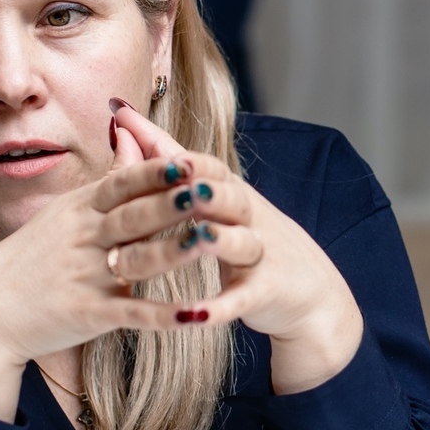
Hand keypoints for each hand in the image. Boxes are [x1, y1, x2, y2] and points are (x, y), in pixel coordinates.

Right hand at [0, 136, 238, 418]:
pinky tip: (196, 316)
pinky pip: (131, 313)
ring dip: (176, 251)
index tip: (190, 160)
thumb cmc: (36, 256)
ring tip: (212, 241)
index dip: (156, 173)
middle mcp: (85, 238)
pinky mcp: (89, 314)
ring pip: (138, 261)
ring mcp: (87, 276)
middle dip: (172, 203)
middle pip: (135, 216)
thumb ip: (108, 178)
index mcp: (81, 209)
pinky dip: (165, 316)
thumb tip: (132, 133)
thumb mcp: (68, 209)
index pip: (122, 184)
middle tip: (210, 192)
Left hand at [110, 102, 363, 392]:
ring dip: (215, 242)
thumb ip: (165, 156)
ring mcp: (262, 254)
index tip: (138, 146)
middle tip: (168, 189)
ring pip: (240, 243)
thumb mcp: (212, 195)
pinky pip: (242, 299)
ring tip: (194, 239)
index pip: (208, 167)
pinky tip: (190, 316)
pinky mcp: (267, 293)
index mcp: (232, 192)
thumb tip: (120, 113)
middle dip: (199, 192)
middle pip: (229, 197)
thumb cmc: (247, 237)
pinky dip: (218, 308)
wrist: (309, 292)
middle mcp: (250, 217)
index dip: (179, 158)